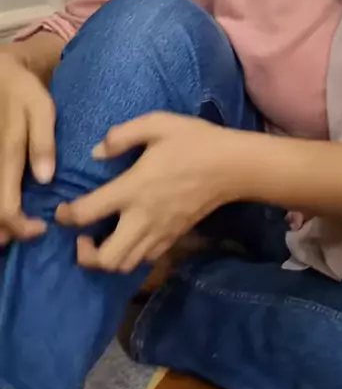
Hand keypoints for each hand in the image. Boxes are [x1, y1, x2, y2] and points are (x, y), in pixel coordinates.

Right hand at [0, 50, 55, 243]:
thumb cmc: (22, 92)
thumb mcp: (39, 108)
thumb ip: (42, 141)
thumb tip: (45, 179)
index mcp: (4, 156)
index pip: (6, 208)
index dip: (21, 226)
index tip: (41, 228)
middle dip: (5, 232)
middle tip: (27, 233)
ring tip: (12, 231)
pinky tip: (6, 216)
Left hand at [56, 112, 246, 273]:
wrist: (233, 166)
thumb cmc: (194, 141)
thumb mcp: (157, 123)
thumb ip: (121, 135)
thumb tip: (96, 153)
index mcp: (133, 188)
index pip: (87, 213)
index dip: (66, 216)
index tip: (62, 211)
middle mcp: (142, 218)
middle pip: (105, 258)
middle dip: (85, 254)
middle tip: (82, 236)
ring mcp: (160, 232)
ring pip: (125, 265)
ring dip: (106, 259)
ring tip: (102, 240)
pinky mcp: (174, 238)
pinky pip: (146, 260)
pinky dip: (131, 256)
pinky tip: (129, 237)